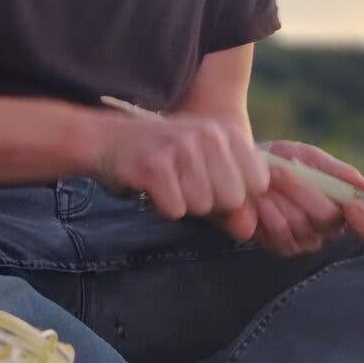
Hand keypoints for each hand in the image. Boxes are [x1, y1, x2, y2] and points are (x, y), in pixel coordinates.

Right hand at [95, 112, 270, 225]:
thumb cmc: (163, 158)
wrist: (106, 140)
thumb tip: (249, 231)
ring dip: (182, 204)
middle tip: (184, 184)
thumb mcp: (204, 171)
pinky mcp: (155, 166)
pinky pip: (175, 209)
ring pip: (203, 205)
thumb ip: (232, 203)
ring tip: (167, 183)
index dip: (237, 195)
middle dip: (210, 203)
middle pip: (233, 198)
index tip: (214, 184)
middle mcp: (209, 134)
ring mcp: (182, 147)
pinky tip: (152, 187)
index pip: (258, 182)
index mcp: (228, 131)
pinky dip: (162, 207)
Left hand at [216, 140, 363, 256]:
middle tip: (291, 168)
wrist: (243, 164)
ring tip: (272, 175)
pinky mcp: (278, 246)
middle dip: (307, 191)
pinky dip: (268, 209)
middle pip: (329, 221)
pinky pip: (279, 231)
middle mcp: (325, 231)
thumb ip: (341, 174)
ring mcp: (302, 241)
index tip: (352, 205)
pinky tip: (261, 196)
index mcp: (342, 210)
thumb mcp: (312, 158)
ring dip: (285, 195)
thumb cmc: (284, 160)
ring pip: (302, 225)